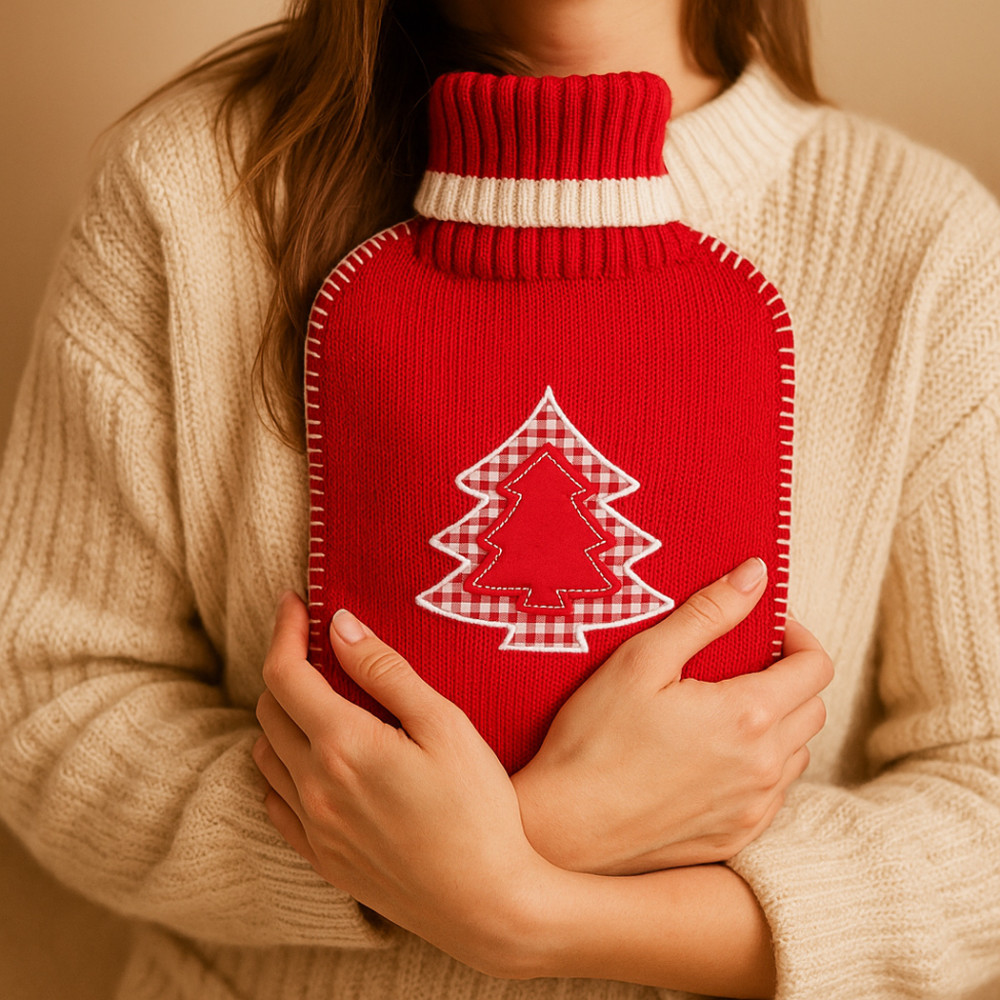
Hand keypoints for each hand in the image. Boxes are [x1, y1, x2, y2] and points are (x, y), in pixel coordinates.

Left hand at [252, 593, 554, 977]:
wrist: (487, 904)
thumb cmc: (478, 807)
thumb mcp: (444, 724)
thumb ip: (385, 671)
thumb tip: (339, 625)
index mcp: (343, 746)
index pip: (284, 673)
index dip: (284, 630)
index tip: (295, 602)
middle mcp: (314, 787)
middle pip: (269, 709)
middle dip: (286, 667)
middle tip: (317, 647)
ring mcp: (314, 828)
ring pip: (265, 754)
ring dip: (280, 716)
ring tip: (318, 699)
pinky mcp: (321, 859)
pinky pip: (275, 802)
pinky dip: (281, 767)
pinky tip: (313, 760)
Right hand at [511, 558, 833, 874]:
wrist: (565, 827)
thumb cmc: (594, 738)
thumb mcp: (643, 659)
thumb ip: (707, 613)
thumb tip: (756, 575)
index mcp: (748, 717)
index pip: (816, 667)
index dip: (797, 637)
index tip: (765, 629)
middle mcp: (764, 768)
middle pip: (815, 709)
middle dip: (790, 677)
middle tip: (744, 664)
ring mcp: (753, 810)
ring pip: (797, 754)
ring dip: (779, 724)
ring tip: (726, 710)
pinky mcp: (736, 839)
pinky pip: (772, 794)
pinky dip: (759, 767)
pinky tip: (714, 756)